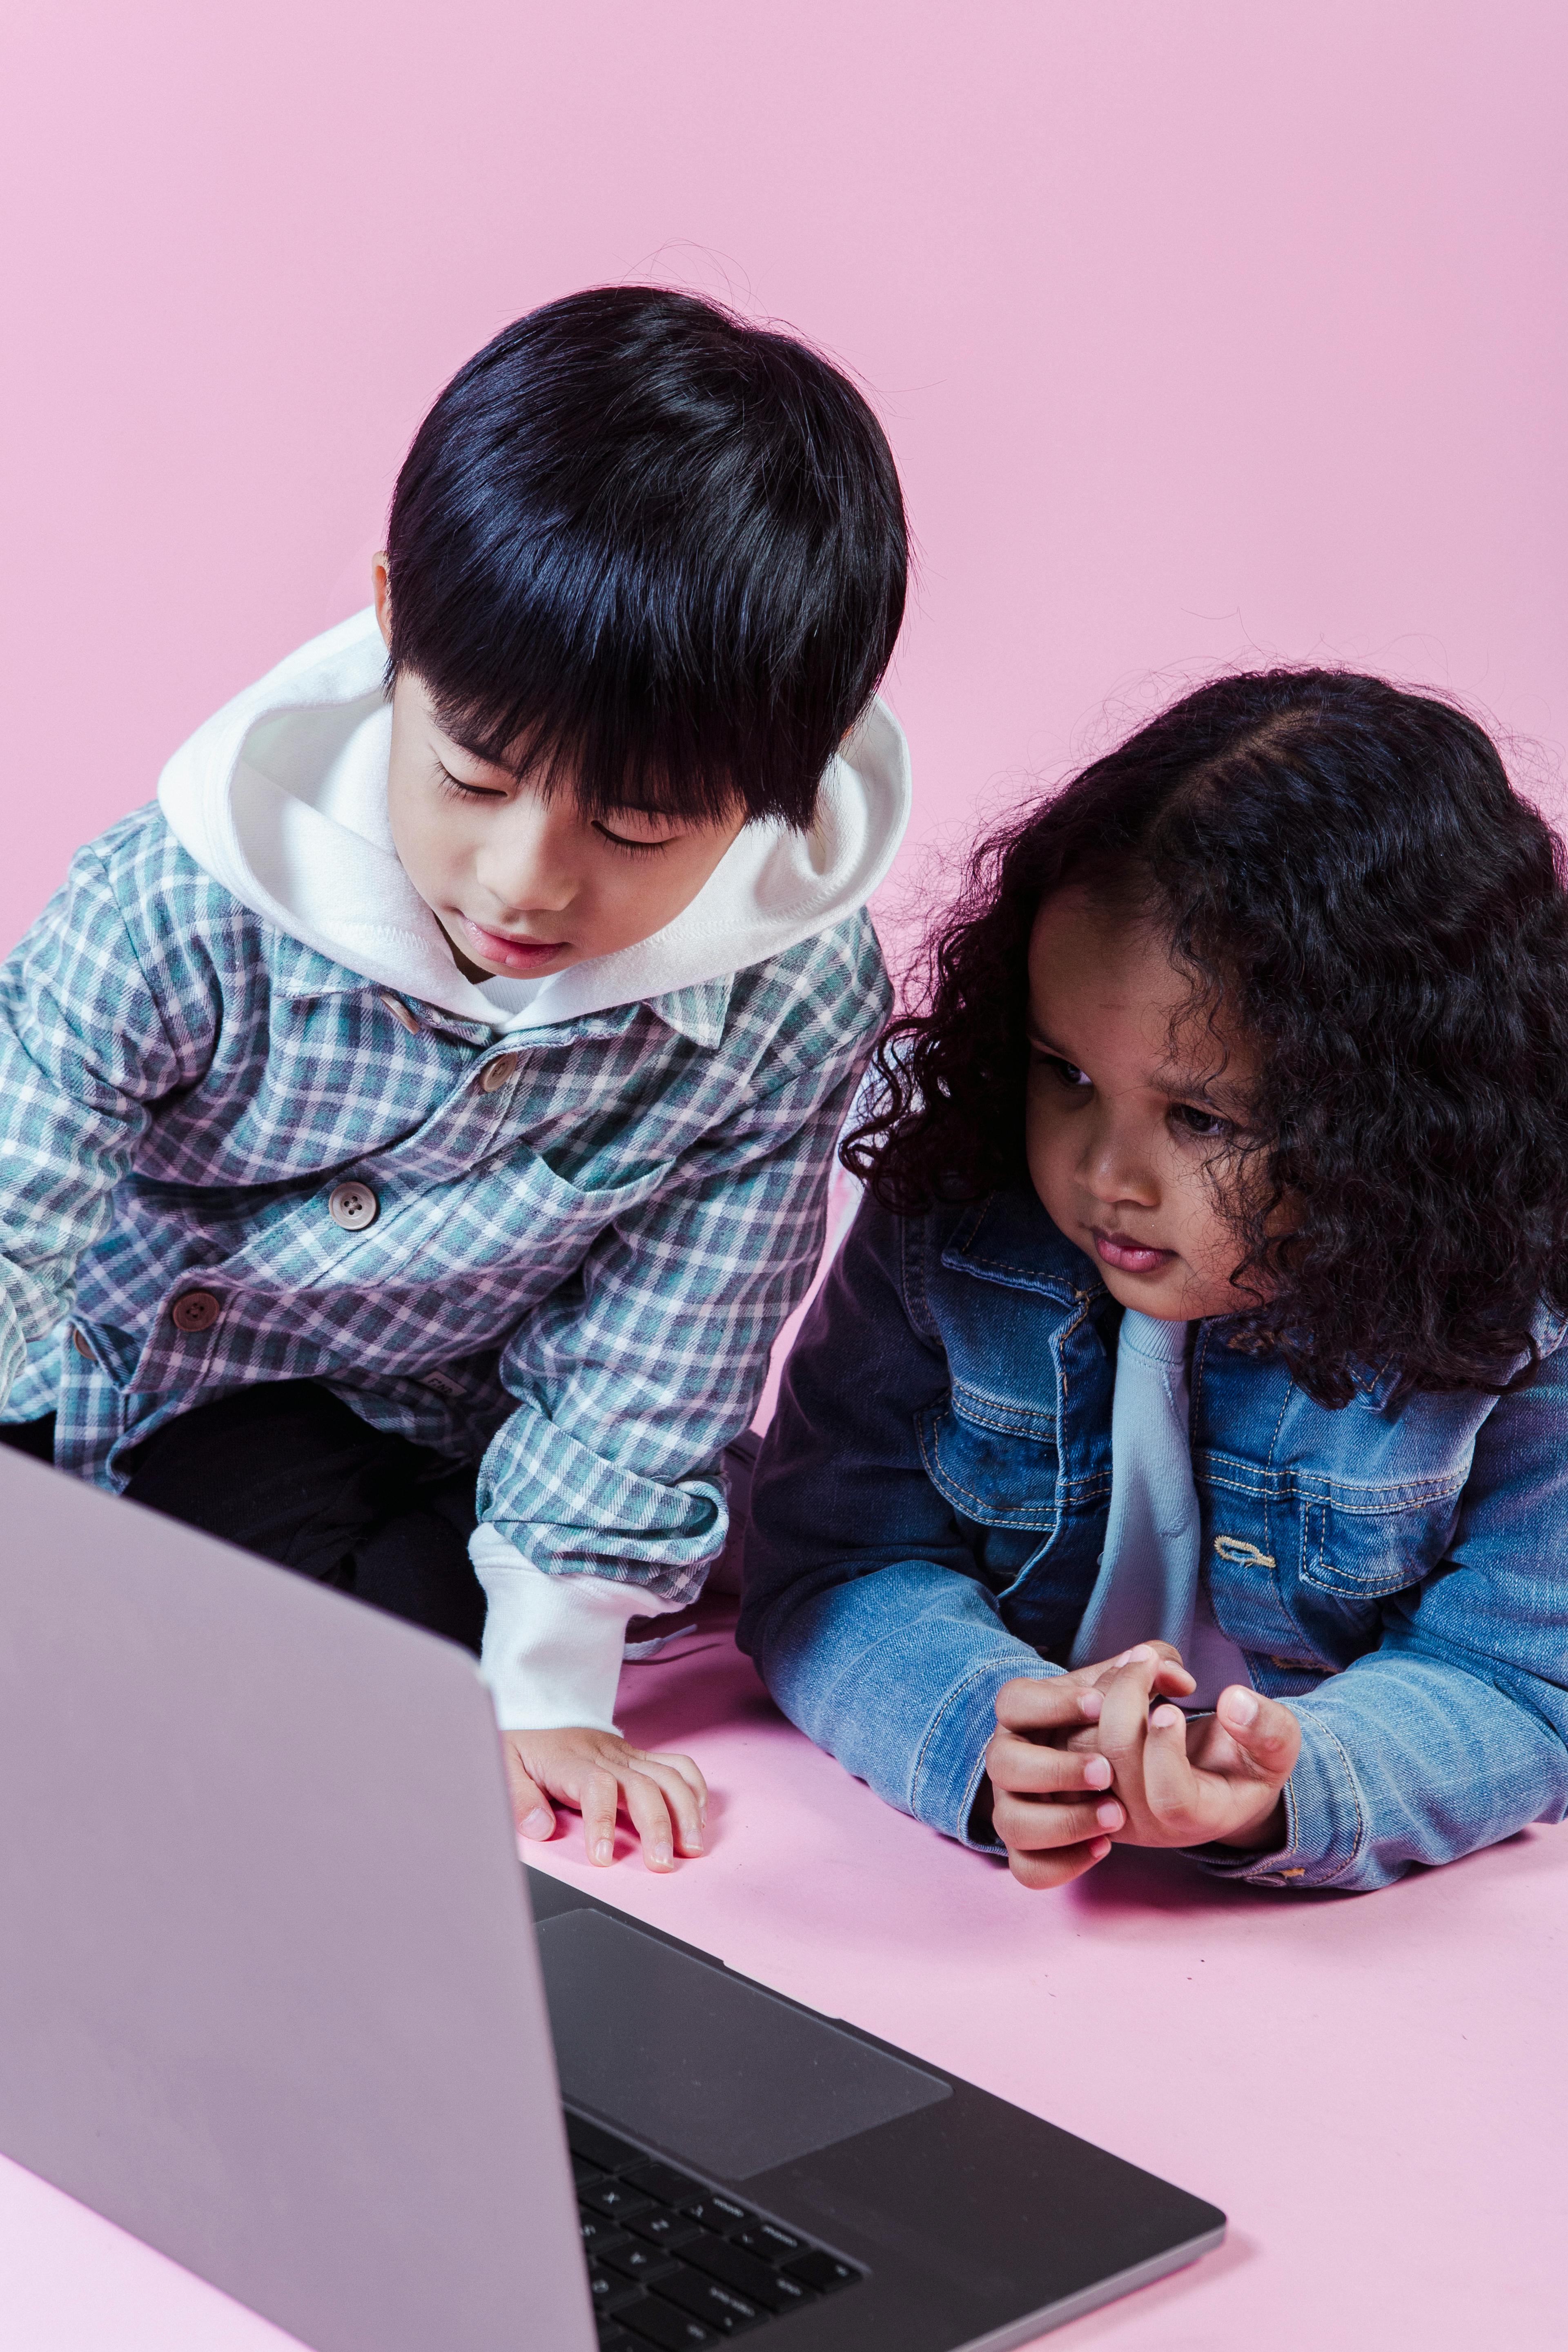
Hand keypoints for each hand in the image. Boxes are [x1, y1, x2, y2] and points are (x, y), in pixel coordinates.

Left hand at [502, 1726, 706, 1872]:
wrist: (539, 1706)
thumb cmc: (524, 1743)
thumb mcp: (504, 1766)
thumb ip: (519, 1800)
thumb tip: (539, 1829)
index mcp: (570, 1763)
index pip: (596, 1787)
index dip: (602, 1821)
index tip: (602, 1858)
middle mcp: (606, 1757)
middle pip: (643, 1785)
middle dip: (659, 1825)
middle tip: (663, 1863)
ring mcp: (627, 1754)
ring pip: (667, 1775)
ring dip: (686, 1810)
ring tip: (693, 1846)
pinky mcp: (639, 1755)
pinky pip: (676, 1764)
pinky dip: (694, 1787)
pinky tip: (699, 1815)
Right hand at [985, 1643, 1196, 1889]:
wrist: (1132, 1766)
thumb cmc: (1124, 1717)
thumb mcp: (1139, 1682)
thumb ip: (1158, 1663)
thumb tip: (1176, 1676)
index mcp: (1026, 1713)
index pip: (1012, 1700)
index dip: (1049, 1704)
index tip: (1098, 1705)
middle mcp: (1011, 1759)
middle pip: (999, 1763)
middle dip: (1054, 1768)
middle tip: (1106, 1772)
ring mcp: (1016, 1806)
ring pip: (1010, 1823)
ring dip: (1061, 1821)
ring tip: (1115, 1815)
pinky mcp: (1032, 1850)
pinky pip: (1028, 1869)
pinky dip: (1061, 1864)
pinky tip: (1104, 1847)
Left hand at [1090, 1647, 1299, 1852]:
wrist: (1216, 1780)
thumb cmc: (1249, 1763)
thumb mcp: (1278, 1746)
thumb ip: (1268, 1728)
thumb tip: (1235, 1701)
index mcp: (1197, 1817)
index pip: (1170, 1795)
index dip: (1166, 1748)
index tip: (1174, 1706)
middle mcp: (1144, 1819)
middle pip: (1116, 1759)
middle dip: (1127, 1695)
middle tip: (1150, 1658)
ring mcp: (1108, 1800)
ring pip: (1084, 1742)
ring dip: (1107, 1688)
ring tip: (1141, 1662)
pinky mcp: (1084, 1778)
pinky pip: (1068, 1734)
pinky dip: (1089, 1694)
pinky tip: (1122, 1675)